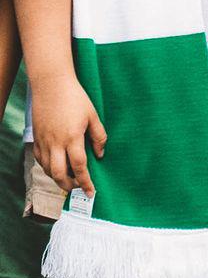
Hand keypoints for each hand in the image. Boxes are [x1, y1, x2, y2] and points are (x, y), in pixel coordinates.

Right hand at [31, 77, 105, 194]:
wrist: (51, 85)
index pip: (79, 167)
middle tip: (79, 188)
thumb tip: (100, 155)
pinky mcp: (36, 138)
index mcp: (72, 138)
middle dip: (69, 186)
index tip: (91, 192)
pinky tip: (56, 167)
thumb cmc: (75, 98)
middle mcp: (55, 143)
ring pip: (47, 170)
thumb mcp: (93, 115)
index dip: (85, 182)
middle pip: (59, 174)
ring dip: (58, 178)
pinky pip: (40, 160)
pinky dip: (48, 168)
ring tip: (70, 179)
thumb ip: (99, 137)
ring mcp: (43, 142)